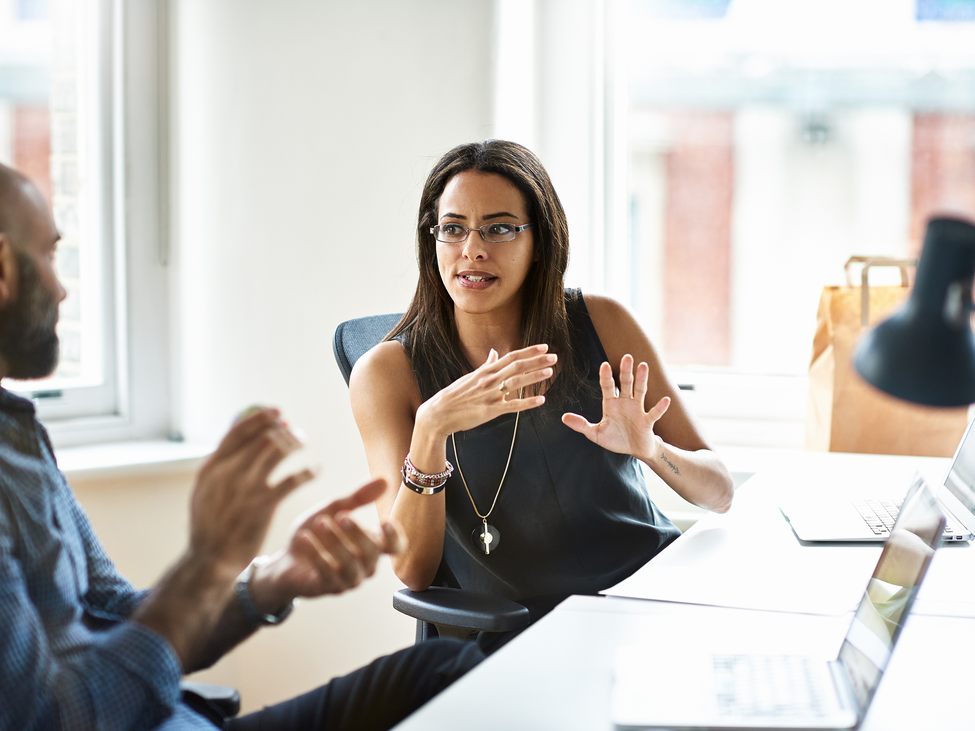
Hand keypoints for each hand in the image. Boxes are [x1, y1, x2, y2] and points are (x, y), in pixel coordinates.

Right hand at [188, 407, 316, 573]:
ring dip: (296, 443)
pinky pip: (293, 479)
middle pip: (262, 437)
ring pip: (278, 451)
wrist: (209, 559)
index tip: (277, 412)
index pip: (238, 432)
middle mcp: (228, 473)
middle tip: (295, 431)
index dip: (260, 418)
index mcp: (211, 467)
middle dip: (283, 430)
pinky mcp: (263, 505)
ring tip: (304, 443)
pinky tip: (315, 470)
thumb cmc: (210, 524)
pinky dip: (308, 471)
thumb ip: (219, 467)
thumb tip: (236, 440)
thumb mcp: (205, 491)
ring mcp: (246, 488)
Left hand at [250, 478, 403, 608]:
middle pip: (373, 553)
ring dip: (337, 543)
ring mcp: (348, 579)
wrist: (286, 560)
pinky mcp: (328, 588)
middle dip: (358, 533)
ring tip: (320, 523)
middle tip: (341, 515)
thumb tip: (384, 480)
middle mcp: (365, 565)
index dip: (395, 537)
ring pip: (352, 564)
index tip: (384, 522)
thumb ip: (357, 498)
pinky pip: (328, 575)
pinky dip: (317, 554)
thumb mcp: (333, 509)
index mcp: (371, 545)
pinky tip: (304, 538)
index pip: (395, 547)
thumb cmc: (315, 534)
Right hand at [416, 344, 556, 438]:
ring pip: (515, 383)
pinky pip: (511, 406)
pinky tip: (540, 401)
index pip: (511, 357)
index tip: (544, 347)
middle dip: (536, 361)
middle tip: (554, 357)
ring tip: (549, 372)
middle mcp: (489, 380)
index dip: (528, 352)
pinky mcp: (489, 411)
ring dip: (533, 377)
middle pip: (516, 367)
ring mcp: (489, 395)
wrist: (438, 413)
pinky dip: (526, 403)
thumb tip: (494, 352)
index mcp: (486, 371)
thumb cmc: (455, 395)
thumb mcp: (470, 376)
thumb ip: (486, 365)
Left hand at [561, 354, 669, 459]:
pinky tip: (666, 400)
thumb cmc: (616, 439)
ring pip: (640, 392)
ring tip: (643, 365)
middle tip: (626, 356)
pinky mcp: (647, 422)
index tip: (605, 364)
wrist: (635, 450)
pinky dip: (660, 407)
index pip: (608, 387)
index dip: (606, 376)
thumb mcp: (595, 434)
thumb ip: (581, 425)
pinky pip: (654, 413)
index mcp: (611, 404)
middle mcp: (625, 403)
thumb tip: (563, 418)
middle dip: (625, 371)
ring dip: (642, 379)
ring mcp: (637, 410)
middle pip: (625, 384)